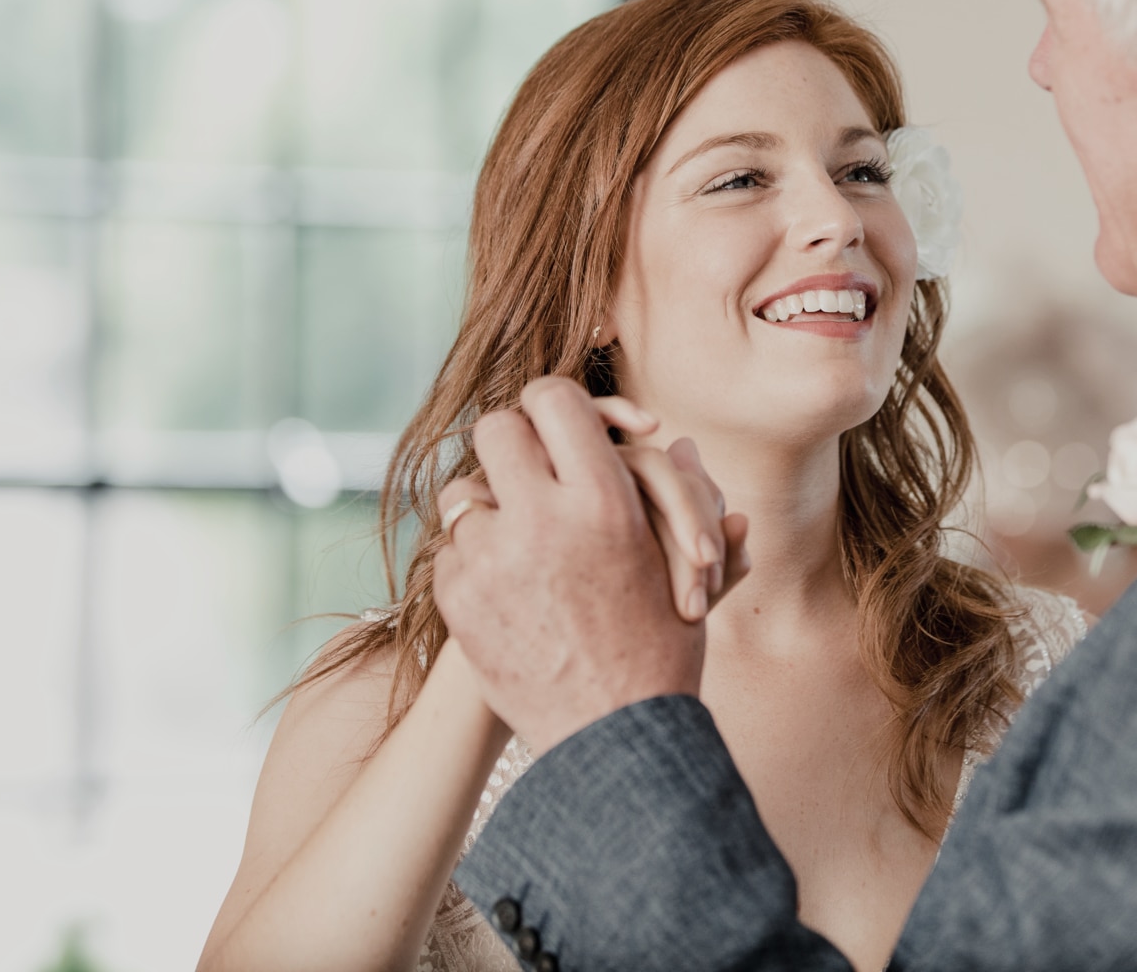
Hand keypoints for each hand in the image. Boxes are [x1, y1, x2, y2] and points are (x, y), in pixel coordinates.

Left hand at [431, 377, 745, 752]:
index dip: (555, 405)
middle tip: (531, 467)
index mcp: (604, 500)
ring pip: (463, 492)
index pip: (553, 399)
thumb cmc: (663, 648)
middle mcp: (542, 518)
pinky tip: (506, 583)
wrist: (614, 737)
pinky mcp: (458, 600)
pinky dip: (475, 560)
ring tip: (520, 534)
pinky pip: (451, 550)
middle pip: (496, 429)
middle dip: (514, 444)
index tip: (560, 423)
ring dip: (490, 507)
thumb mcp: (685, 568)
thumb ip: (678, 498)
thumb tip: (676, 444)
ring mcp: (491, 559)